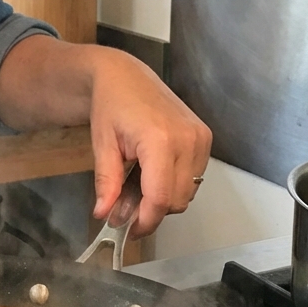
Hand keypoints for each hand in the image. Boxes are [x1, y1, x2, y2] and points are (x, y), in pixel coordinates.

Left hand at [88, 52, 211, 236]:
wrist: (124, 75)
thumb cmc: (110, 104)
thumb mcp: (102, 144)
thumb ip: (106, 182)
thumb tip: (104, 215)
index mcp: (159, 140)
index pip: (160, 198)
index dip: (145, 221)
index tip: (129, 231)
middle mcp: (187, 140)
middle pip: (177, 200)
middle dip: (151, 212)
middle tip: (124, 209)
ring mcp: (200, 138)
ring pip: (188, 192)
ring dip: (163, 199)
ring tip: (135, 187)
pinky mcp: (205, 137)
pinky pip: (195, 176)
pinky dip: (174, 183)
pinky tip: (152, 174)